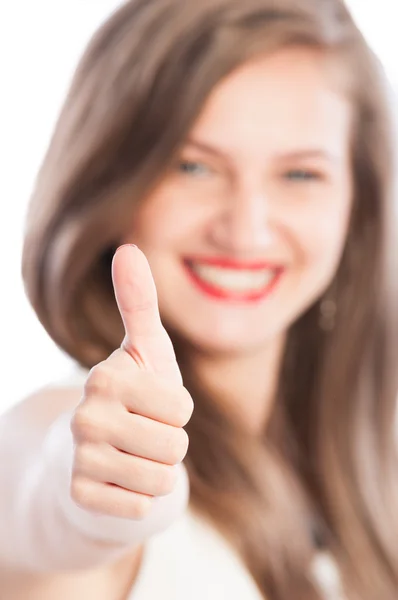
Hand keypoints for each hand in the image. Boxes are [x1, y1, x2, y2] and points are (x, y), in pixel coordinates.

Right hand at [70, 245, 192, 519]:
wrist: (99, 453)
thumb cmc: (133, 397)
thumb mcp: (144, 351)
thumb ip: (140, 303)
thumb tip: (128, 247)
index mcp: (105, 377)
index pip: (181, 407)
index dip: (176, 410)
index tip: (151, 404)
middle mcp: (84, 416)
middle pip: (175, 444)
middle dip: (170, 443)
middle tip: (143, 434)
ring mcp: (79, 459)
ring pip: (161, 477)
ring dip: (158, 470)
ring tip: (135, 456)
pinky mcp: (81, 497)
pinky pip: (143, 507)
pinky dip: (142, 498)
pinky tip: (120, 482)